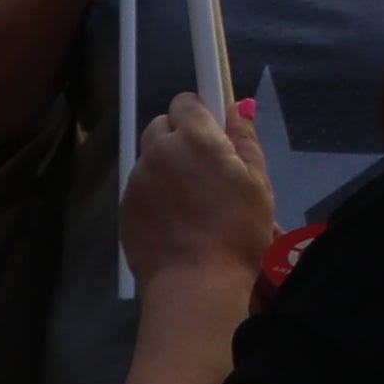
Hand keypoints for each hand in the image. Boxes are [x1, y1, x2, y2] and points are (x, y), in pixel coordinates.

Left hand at [123, 92, 277, 286]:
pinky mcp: (125, 208)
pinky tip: (175, 222)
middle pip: (161, 126)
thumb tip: (239, 107)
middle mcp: (159, 151)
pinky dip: (154, 196)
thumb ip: (245, 139)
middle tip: (203, 169)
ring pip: (150, 158)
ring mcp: (137, 180)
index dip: (200, 114)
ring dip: (166, 168)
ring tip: (189, 203)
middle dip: (179, 138)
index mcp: (194, 137)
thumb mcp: (258, 183)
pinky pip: (140, 188)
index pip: (185, 101)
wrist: (195, 282)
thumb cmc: (237, 230)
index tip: (214, 135)